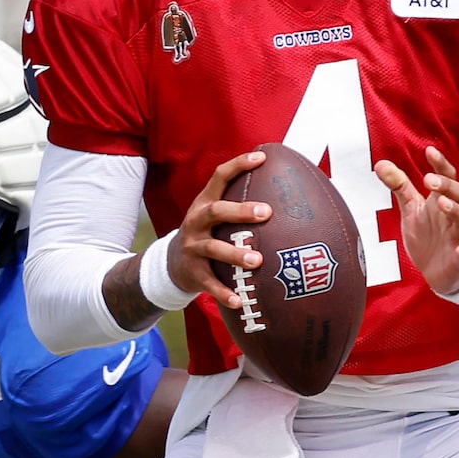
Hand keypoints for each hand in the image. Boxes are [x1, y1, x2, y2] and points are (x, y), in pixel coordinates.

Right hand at [171, 151, 273, 311]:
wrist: (171, 264)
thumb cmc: (208, 235)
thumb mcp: (217, 216)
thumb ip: (241, 205)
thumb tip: (287, 192)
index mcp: (205, 203)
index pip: (220, 177)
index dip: (239, 165)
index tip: (261, 157)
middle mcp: (196, 222)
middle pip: (215, 211)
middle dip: (240, 211)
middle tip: (266, 213)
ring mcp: (193, 247)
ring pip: (212, 249)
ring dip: (234, 254)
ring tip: (256, 261)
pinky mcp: (193, 272)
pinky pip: (209, 284)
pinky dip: (224, 293)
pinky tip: (240, 300)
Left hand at [374, 145, 458, 298]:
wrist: (437, 272)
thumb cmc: (427, 236)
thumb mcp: (411, 209)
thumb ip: (399, 186)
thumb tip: (381, 164)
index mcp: (442, 201)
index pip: (447, 177)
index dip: (441, 164)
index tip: (429, 151)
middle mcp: (453, 216)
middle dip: (447, 185)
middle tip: (429, 180)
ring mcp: (458, 237)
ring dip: (456, 210)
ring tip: (442, 202)